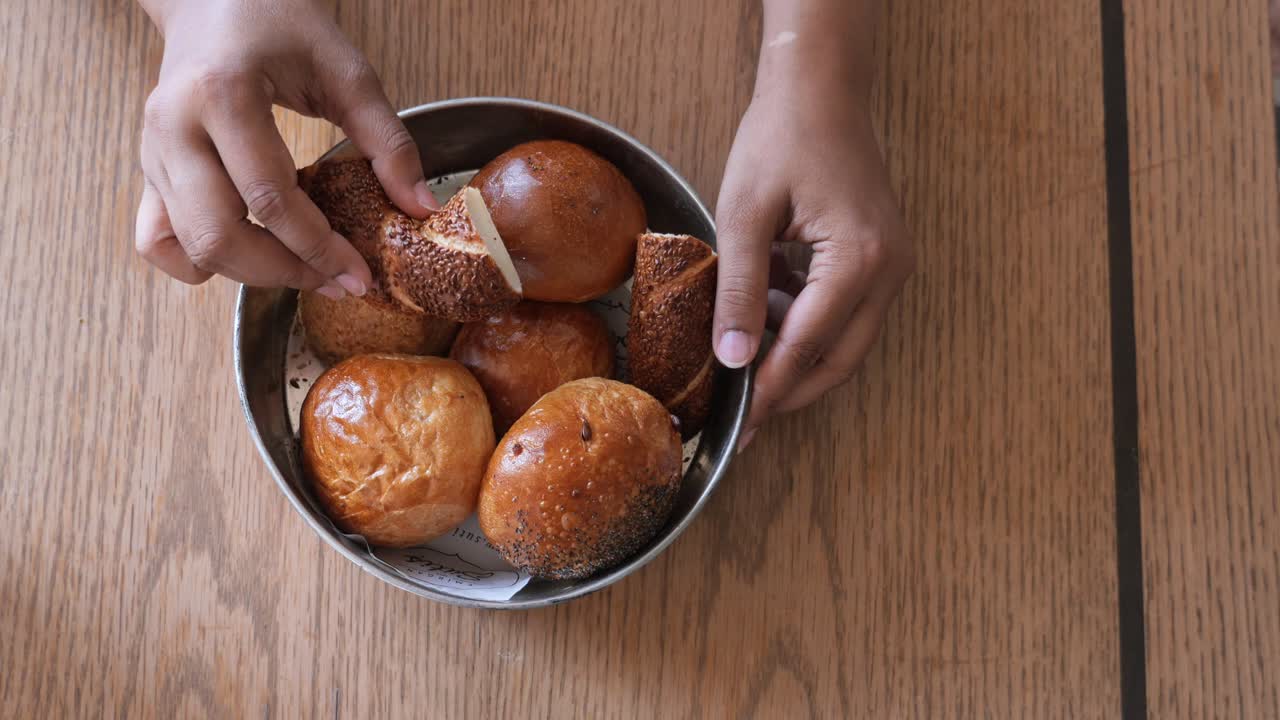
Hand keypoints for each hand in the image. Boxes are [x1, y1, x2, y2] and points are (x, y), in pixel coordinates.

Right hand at [134, 0, 436, 295]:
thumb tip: (420, 208)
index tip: (360, 275)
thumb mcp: (346, 72)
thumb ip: (388, 140)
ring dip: (249, 274)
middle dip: (284, 273)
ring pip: (188, 247)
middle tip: (336, 281)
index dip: (319, 248)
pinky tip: (245, 257)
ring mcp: (152, 151)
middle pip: (218, 236)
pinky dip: (197, 263)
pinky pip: (156, 241)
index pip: (270, 199)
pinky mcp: (147, 169)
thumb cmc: (278, 24)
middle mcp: (173, 127)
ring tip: (304, 271)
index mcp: (221, 95)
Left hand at [713, 70, 913, 446]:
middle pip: (841, 360)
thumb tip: (731, 360)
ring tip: (744, 357)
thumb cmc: (782, 136)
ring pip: (846, 340)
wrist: (821, 87)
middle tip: (748, 417)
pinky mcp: (881, 256)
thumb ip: (738, 291)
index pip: (808, 347)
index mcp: (860, 260)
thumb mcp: (744, 214)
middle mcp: (890, 269)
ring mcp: (892, 264)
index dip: (770, 390)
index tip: (741, 424)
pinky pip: (846, 310)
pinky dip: (806, 322)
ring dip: (797, 355)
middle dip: (792, 391)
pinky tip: (765, 309)